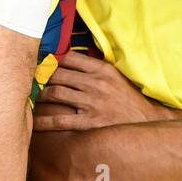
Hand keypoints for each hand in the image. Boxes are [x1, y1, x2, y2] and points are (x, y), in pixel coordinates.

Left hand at [32, 52, 173, 130]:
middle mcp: (95, 83)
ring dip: (41, 95)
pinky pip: (59, 120)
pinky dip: (44, 121)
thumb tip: (74, 61)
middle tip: (35, 80)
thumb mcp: (117, 76)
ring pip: (56, 93)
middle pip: (58, 74)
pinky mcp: (89, 122)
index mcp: (102, 69)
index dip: (53, 60)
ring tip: (36, 98)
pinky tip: (35, 122)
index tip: (45, 64)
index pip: (69, 58)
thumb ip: (97, 68)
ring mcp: (91, 103)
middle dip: (43, 76)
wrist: (147, 121)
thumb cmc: (130, 99)